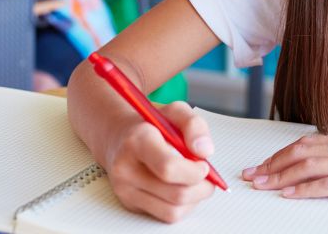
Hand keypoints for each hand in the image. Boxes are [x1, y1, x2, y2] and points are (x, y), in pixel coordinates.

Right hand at [104, 102, 217, 222]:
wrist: (120, 137)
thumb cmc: (151, 125)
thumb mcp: (176, 111)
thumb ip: (194, 125)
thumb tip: (204, 151)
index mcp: (138, 141)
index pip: (168, 167)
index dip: (194, 171)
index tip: (204, 165)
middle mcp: (126, 168)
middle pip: (176, 194)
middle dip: (202, 187)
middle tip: (207, 175)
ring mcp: (125, 189)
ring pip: (173, 211)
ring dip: (195, 199)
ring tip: (196, 182)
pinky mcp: (130, 204)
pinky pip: (165, 215)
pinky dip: (183, 206)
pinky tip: (183, 188)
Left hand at [242, 133, 327, 205]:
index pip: (307, 144)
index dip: (280, 154)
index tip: (261, 165)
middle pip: (301, 153)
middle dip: (272, 165)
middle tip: (250, 176)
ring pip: (309, 166)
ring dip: (280, 176)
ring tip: (261, 185)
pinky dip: (305, 189)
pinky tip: (289, 194)